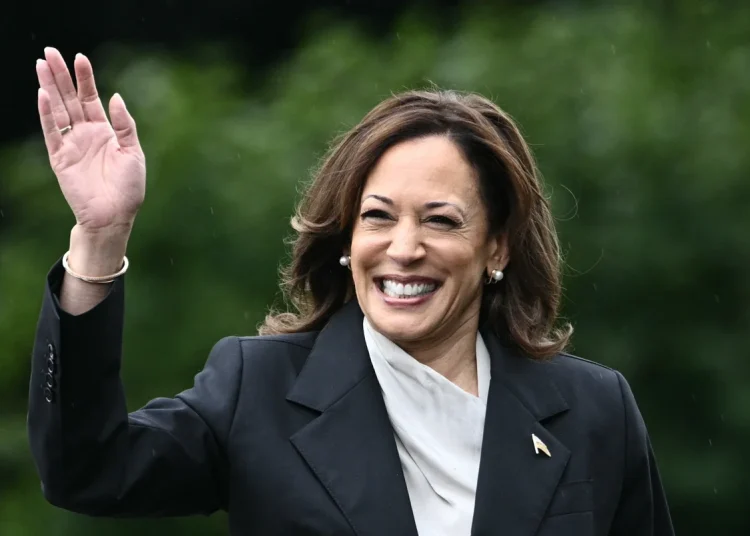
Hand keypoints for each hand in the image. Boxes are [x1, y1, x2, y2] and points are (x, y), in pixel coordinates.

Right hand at [36, 47, 145, 232]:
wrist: (114, 215)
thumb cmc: (129, 188)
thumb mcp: (134, 152)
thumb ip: (124, 125)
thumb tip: (115, 96)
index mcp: (105, 131)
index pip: (91, 98)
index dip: (85, 79)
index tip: (80, 57)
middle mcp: (85, 134)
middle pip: (70, 99)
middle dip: (62, 75)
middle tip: (51, 51)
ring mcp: (71, 145)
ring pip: (58, 110)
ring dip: (49, 87)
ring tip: (41, 64)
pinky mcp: (60, 158)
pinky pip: (51, 132)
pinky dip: (46, 113)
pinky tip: (43, 94)